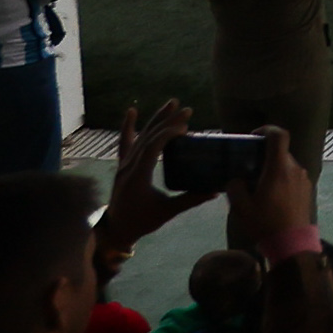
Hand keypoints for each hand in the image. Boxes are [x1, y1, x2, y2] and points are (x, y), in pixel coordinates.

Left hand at [96, 100, 211, 269]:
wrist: (116, 229)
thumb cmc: (142, 221)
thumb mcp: (167, 211)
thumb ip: (190, 200)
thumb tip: (216, 191)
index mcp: (138, 176)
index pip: (152, 148)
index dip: (168, 135)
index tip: (186, 126)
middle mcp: (129, 166)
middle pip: (148, 137)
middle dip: (167, 121)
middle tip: (187, 109)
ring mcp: (124, 164)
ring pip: (139, 136)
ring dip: (156, 119)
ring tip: (172, 103)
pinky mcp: (123, 164)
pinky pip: (124, 141)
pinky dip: (128, 126)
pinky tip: (132, 110)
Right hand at [232, 125, 314, 241]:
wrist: (292, 243)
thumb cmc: (265, 223)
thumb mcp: (241, 207)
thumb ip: (235, 188)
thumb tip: (236, 179)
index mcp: (279, 168)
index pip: (279, 135)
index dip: (267, 129)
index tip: (254, 136)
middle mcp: (295, 168)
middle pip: (280, 152)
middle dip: (264, 157)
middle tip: (248, 169)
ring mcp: (304, 179)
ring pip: (286, 165)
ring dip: (272, 170)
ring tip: (257, 186)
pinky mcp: (307, 190)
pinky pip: (292, 177)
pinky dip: (281, 179)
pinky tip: (270, 197)